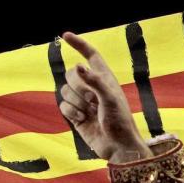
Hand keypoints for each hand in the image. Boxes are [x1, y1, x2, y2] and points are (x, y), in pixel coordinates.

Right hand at [58, 32, 151, 163]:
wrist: (118, 147)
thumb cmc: (120, 122)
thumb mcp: (110, 99)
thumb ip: (94, 81)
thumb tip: (78, 65)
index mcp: (105, 78)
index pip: (91, 55)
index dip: (79, 44)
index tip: (65, 35)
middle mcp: (92, 87)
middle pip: (71, 73)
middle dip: (78, 87)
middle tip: (93, 100)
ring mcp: (83, 100)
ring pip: (65, 90)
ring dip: (76, 102)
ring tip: (90, 112)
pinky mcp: (75, 114)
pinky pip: (62, 105)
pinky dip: (71, 112)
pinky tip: (83, 120)